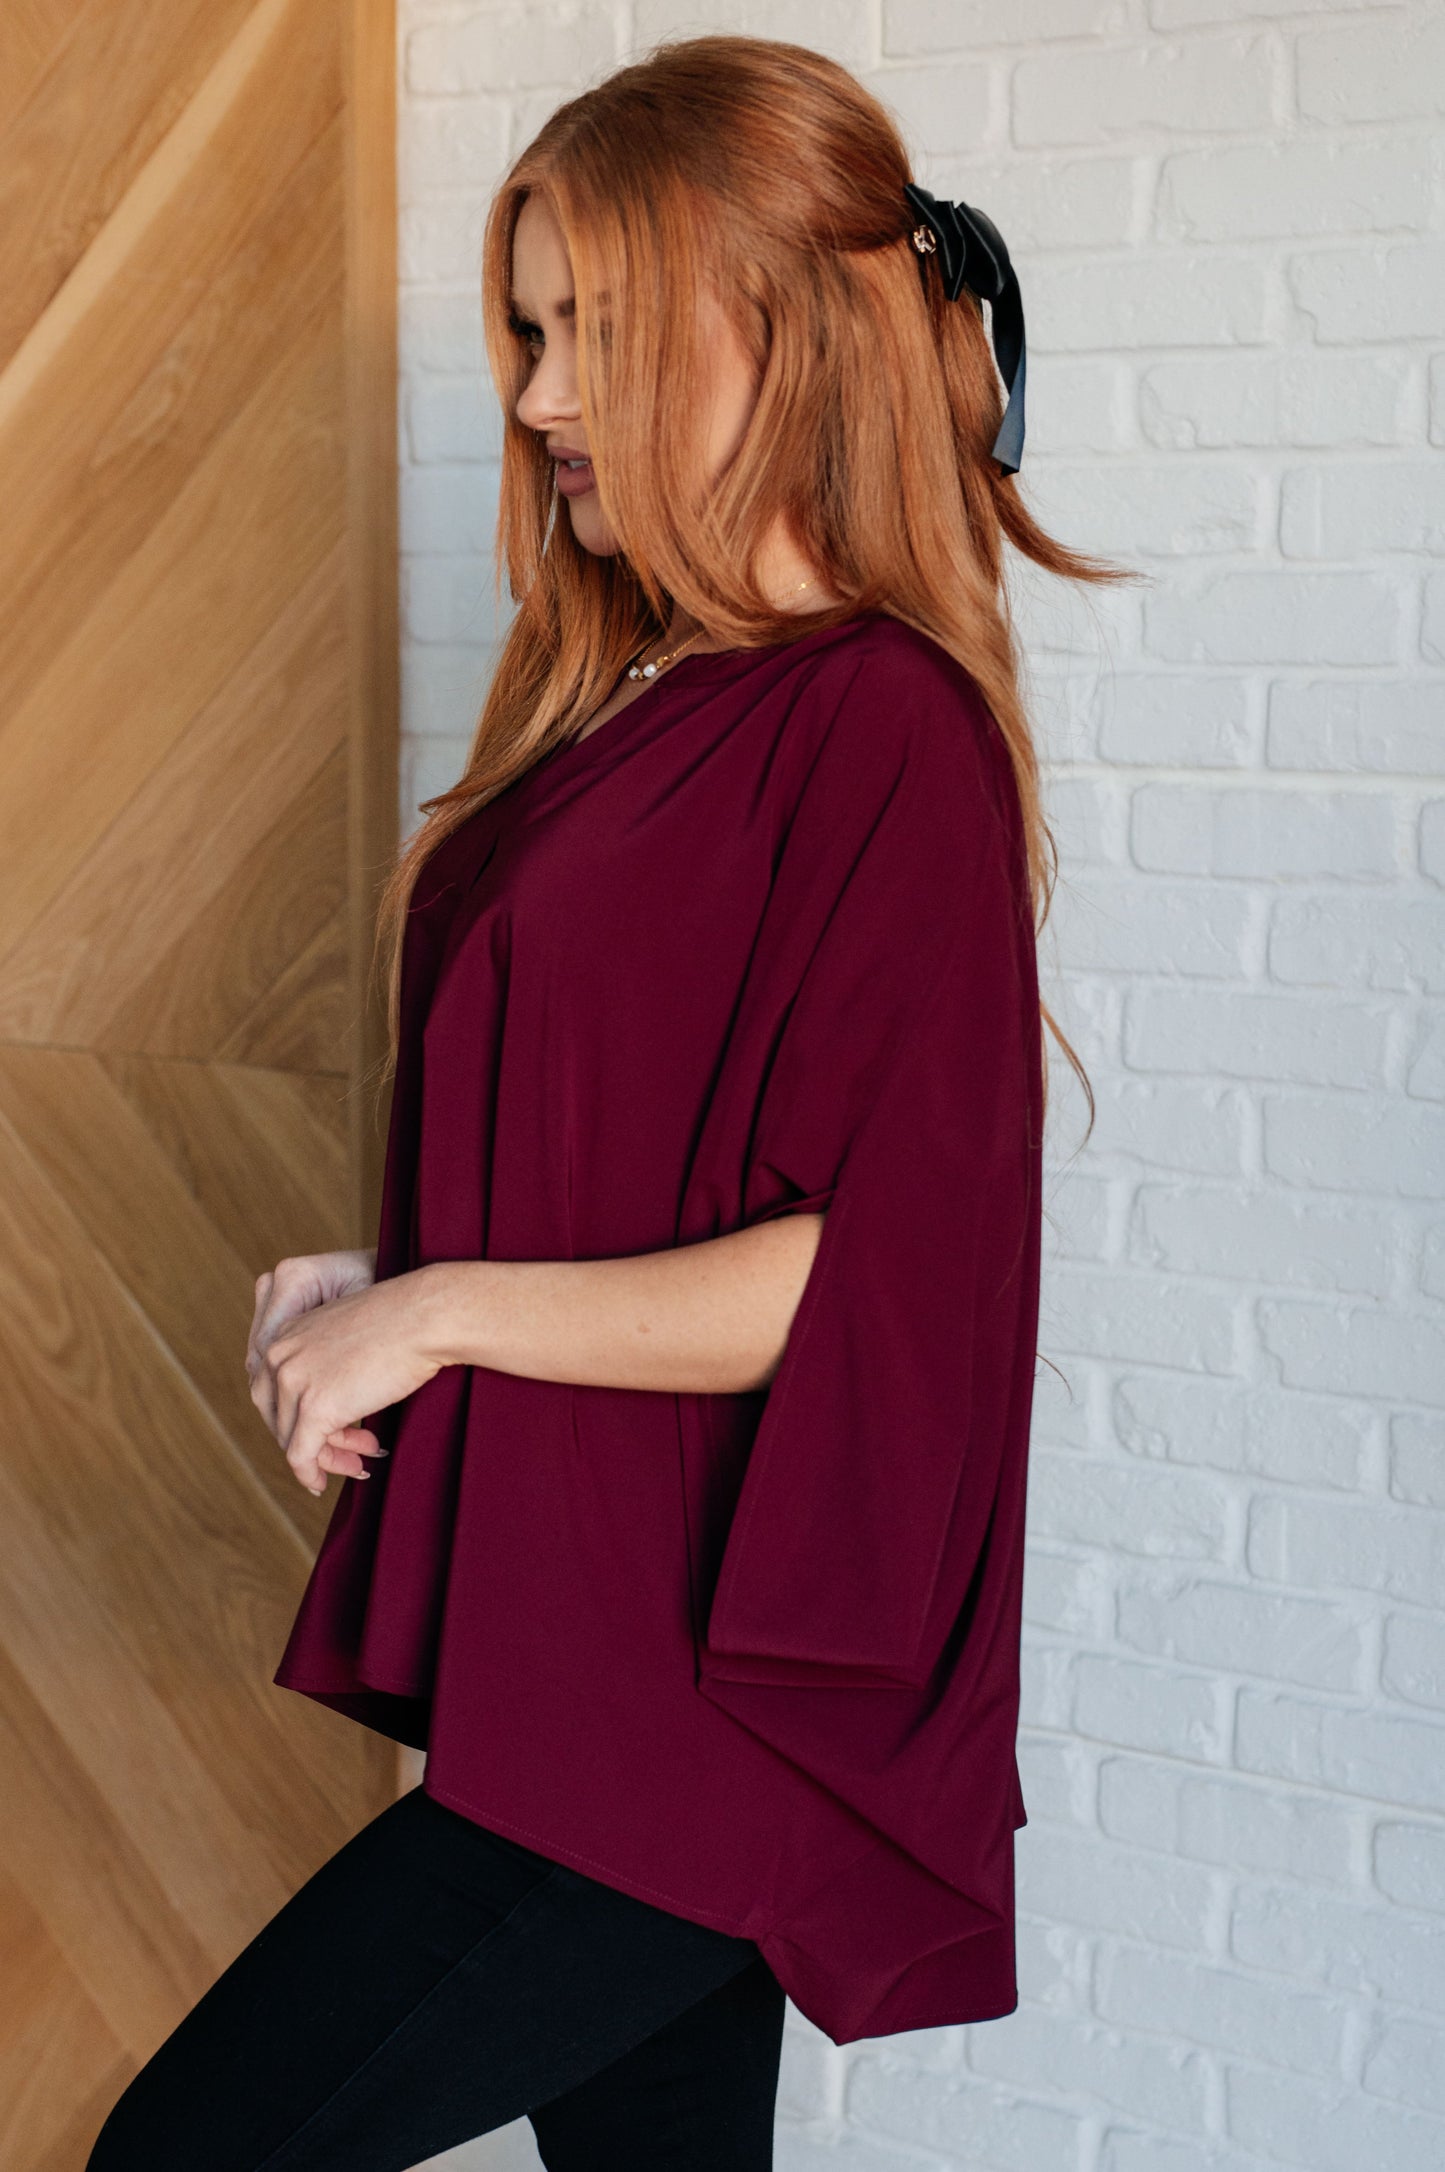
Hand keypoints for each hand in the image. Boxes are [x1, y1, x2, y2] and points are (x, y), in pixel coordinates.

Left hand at [248, 1267, 444, 1496]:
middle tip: (340, 1453)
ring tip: (356, 1465)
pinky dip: (309, 1474)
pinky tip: (320, 1484)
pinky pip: (301, 1455)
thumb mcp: (349, 1334)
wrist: (422, 1317)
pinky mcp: (315, 1408)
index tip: (320, 1432)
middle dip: (305, 1440)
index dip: (293, 1417)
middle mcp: (280, 1356)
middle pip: (277, 1415)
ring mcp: (294, 1382)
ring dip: (322, 1458)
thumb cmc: (403, 1321)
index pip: (272, 1389)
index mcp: (287, 1334)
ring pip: (291, 1438)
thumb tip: (336, 1394)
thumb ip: (330, 1359)